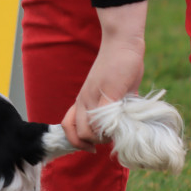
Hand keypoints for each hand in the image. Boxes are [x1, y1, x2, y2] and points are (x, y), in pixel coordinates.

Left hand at [61, 1, 148, 149]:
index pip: (67, 127)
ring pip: (90, 129)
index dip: (76, 142)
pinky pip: (105, 118)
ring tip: (116, 131)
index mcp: (82, 100)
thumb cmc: (118, 66)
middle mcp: (83, 100)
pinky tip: (123, 123)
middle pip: (77, 133)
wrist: (122, 42)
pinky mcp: (110, 92)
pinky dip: (113, 126)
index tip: (91, 148)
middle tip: (107, 138)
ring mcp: (94, 96)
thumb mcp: (110, 91)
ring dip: (103, 137)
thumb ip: (111, 108)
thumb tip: (119, 124)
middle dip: (91, 143)